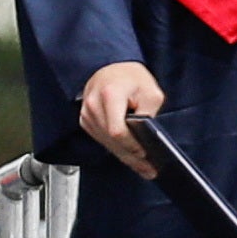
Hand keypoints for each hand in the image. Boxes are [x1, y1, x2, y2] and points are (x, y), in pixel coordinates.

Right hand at [79, 62, 162, 179]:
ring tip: (142, 166)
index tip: (145, 154)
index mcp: (109, 94)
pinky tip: (128, 155)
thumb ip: (149, 114)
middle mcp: (93, 104)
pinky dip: (115, 148)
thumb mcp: (150, 92)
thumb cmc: (131, 77)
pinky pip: (101, 139)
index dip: (132, 146)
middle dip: (131, 157)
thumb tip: (149, 137)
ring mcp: (86, 113)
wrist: (113, 67)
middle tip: (148, 170)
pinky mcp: (85, 119)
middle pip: (111, 141)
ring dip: (124, 156)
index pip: (117, 130)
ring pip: (105, 143)